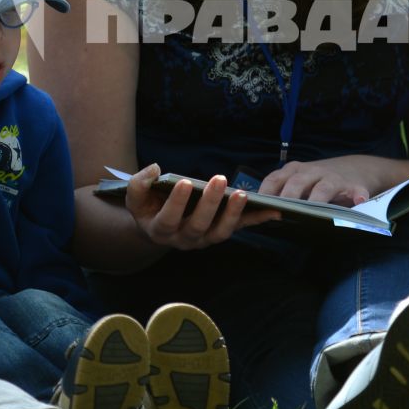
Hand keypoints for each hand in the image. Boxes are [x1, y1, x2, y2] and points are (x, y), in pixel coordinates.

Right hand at [125, 166, 274, 249]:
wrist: (158, 224)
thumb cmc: (147, 207)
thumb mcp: (135, 197)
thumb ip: (139, 184)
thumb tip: (155, 169)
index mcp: (161, 229)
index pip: (169, 218)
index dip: (177, 202)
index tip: (184, 182)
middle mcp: (184, 239)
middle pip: (199, 226)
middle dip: (210, 203)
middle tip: (219, 179)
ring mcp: (204, 238)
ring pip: (220, 232)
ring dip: (233, 214)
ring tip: (241, 194)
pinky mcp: (220, 232)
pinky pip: (240, 228)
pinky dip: (256, 220)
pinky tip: (273, 212)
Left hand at [255, 156, 374, 206]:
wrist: (356, 168)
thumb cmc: (319, 180)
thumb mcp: (300, 180)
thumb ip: (283, 192)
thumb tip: (260, 213)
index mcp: (294, 171)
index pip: (275, 179)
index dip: (267, 192)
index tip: (259, 206)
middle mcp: (312, 172)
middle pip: (297, 182)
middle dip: (289, 197)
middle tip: (283, 212)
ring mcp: (333, 178)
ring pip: (323, 188)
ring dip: (318, 199)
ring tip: (314, 210)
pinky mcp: (354, 186)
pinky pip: (356, 191)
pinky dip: (357, 195)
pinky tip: (359, 200)